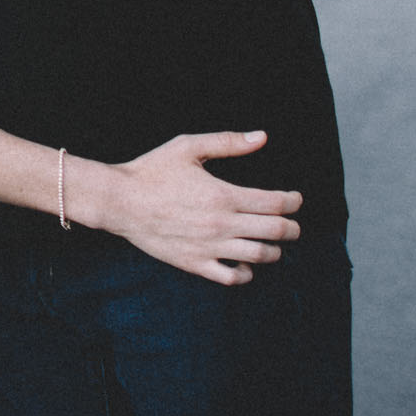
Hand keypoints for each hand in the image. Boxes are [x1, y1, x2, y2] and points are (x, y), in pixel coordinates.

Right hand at [78, 131, 300, 286]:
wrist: (119, 201)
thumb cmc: (152, 171)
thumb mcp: (188, 147)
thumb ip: (227, 142)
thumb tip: (262, 137)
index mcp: (223, 195)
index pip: (275, 203)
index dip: (293, 202)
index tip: (295, 199)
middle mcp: (221, 224)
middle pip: (275, 231)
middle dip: (292, 227)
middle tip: (293, 224)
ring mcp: (209, 247)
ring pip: (259, 256)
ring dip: (275, 250)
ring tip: (274, 244)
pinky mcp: (194, 264)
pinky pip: (231, 278)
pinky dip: (246, 273)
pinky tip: (246, 264)